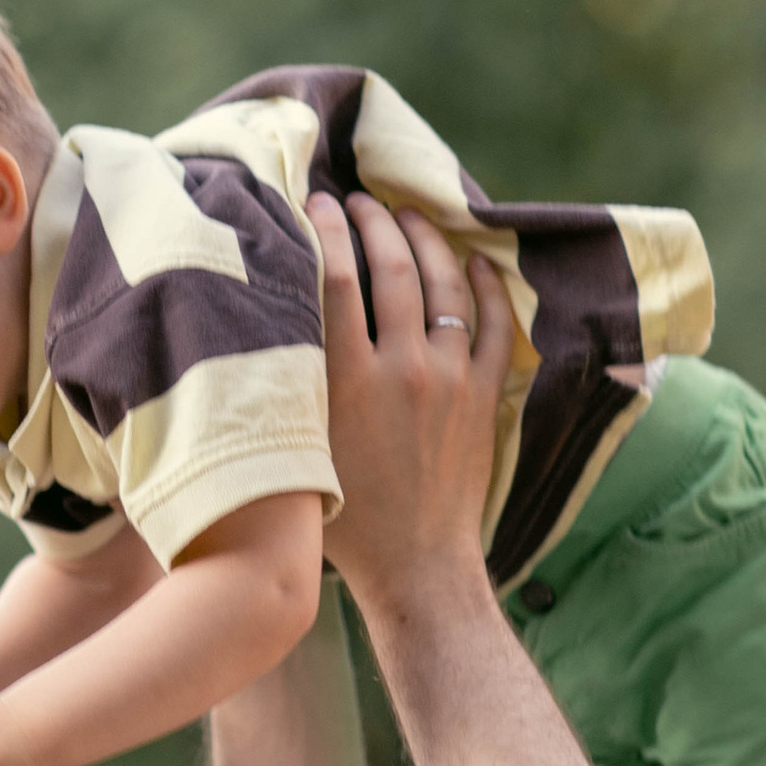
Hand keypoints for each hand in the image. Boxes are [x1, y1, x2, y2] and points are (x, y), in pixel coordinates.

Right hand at [304, 193, 513, 629]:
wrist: (415, 566)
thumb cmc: (343, 516)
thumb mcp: (301, 443)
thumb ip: (293, 382)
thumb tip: (271, 319)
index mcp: (347, 381)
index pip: (333, 278)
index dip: (323, 230)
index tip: (314, 201)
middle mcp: (402, 369)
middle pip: (391, 267)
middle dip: (374, 221)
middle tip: (359, 199)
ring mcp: (450, 380)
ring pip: (444, 285)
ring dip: (424, 239)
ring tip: (406, 215)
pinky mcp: (483, 397)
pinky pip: (494, 325)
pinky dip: (487, 285)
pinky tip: (474, 259)